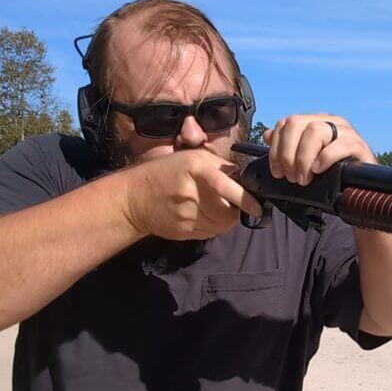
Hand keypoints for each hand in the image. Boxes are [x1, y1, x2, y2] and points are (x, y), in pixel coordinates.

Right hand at [122, 149, 262, 240]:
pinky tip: (203, 215)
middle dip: (236, 210)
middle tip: (233, 203)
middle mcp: (190, 193)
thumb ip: (219, 166)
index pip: (223, 186)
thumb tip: (242, 179)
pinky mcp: (183, 231)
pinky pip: (209, 232)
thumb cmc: (166, 172)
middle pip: (227, 212)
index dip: (244, 199)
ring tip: (215, 208)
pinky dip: (213, 225)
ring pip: (221, 225)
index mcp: (194, 169)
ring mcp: (185, 215)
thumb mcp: (192, 158)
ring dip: (225, 219)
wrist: (134, 199)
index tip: (258, 208)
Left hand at [264, 114, 375, 185]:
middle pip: (295, 123)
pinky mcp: (358, 145)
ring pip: (315, 130)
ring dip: (304, 158)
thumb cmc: (331, 172)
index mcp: (314, 122)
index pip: (285, 123)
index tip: (277, 171)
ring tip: (305, 177)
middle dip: (287, 154)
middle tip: (291, 177)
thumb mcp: (305, 160)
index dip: (276, 148)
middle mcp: (328, 121)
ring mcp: (345, 131)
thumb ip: (286, 146)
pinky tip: (319, 170)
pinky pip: (340, 144)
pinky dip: (325, 158)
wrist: (358, 187)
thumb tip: (267, 134)